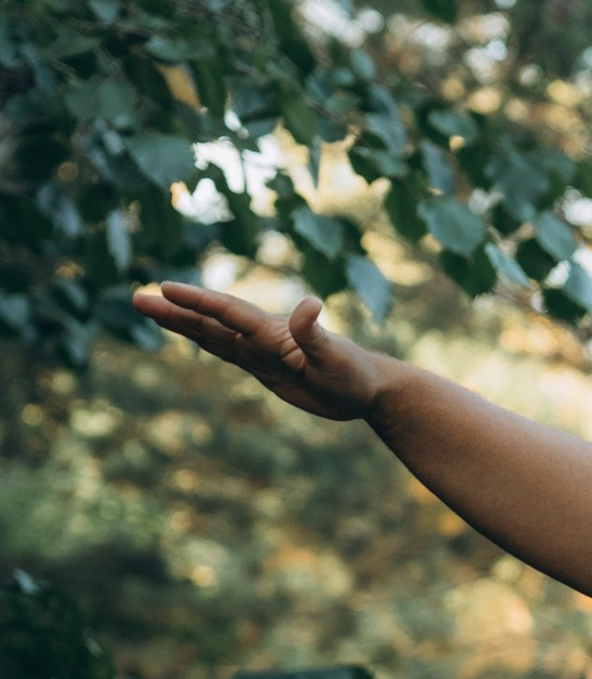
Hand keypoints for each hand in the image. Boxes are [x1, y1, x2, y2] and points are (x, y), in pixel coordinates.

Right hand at [132, 280, 391, 422]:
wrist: (367, 389)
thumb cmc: (355, 374)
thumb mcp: (336, 358)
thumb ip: (316, 336)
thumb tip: (309, 306)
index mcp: (273, 332)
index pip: (228, 313)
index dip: (198, 301)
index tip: (166, 289)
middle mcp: (261, 336)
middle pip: (210, 320)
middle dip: (175, 310)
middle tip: (137, 297)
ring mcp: (259, 350)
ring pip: (212, 333)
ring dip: (181, 322)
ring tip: (147, 308)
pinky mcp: (262, 366)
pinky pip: (225, 350)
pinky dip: (203, 339)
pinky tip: (188, 333)